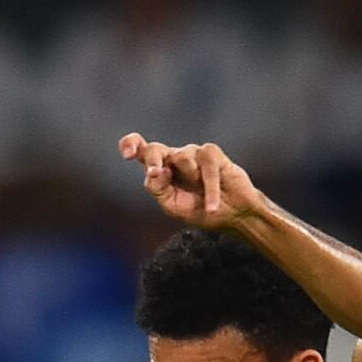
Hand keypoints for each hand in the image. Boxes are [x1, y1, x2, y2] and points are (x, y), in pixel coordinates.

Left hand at [119, 136, 265, 229]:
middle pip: (155, 149)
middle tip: (154, 173)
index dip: (131, 145)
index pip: (141, 149)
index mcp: (161, 168)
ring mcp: (193, 153)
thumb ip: (159, 190)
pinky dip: (210, 190)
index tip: (128, 155)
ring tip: (203, 198)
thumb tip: (154, 172)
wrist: (233, 217)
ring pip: (182, 158)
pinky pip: (207, 167)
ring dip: (192, 180)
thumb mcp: (174, 206)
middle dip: (153, 159)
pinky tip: (212, 208)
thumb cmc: (201, 211)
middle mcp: (175, 157)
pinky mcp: (213, 154)